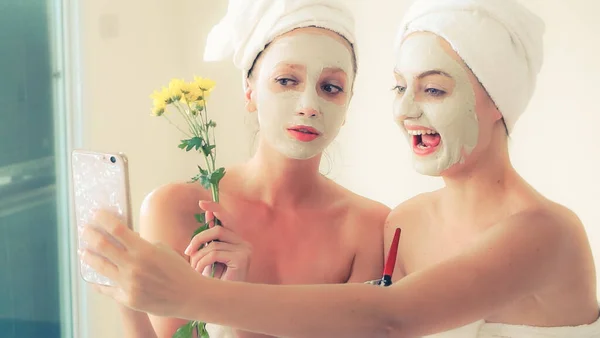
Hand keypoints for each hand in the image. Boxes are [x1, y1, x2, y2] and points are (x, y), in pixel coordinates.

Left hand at [80, 210, 203, 318]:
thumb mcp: (162, 250)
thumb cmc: (178, 270)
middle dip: (90, 235)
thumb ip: (141, 245)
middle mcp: (134, 266)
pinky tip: (93, 277)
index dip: (103, 219)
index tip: (95, 214)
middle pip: (103, 246)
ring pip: (100, 267)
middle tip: (84, 230)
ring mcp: (129, 284)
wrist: (188, 296)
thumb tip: (122, 240)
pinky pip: (107, 288)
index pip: (117, 229)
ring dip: (89, 257)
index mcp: (144, 250)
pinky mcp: (128, 299)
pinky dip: (99, 281)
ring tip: (83, 252)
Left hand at [185, 200, 251, 281]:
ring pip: (214, 242)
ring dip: (199, 255)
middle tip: (188, 251)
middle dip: (199, 238)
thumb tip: (207, 214)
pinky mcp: (242, 258)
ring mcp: (245, 250)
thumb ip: (209, 238)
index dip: (215, 208)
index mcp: (237, 240)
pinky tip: (201, 272)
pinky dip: (203, 262)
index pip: (227, 219)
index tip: (201, 203)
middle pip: (218, 228)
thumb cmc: (215, 280)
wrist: (223, 302)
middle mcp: (244, 242)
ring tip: (195, 268)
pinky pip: (215, 252)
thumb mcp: (209, 255)